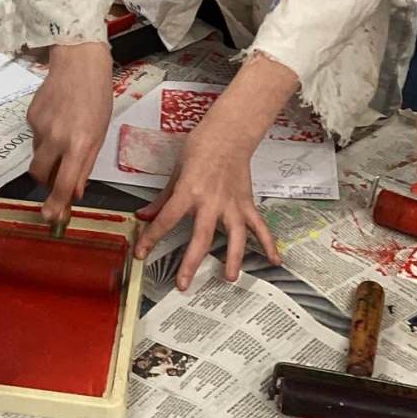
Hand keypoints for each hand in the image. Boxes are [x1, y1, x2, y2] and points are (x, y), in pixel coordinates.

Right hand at [26, 43, 111, 225]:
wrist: (78, 62)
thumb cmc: (97, 96)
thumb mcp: (100, 133)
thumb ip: (86, 164)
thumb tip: (75, 191)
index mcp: (79, 144)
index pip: (64, 184)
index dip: (56, 204)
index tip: (51, 217)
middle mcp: (56, 138)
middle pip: (40, 174)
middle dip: (46, 181)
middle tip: (57, 175)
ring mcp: (40, 126)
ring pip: (37, 155)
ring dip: (48, 156)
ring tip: (63, 136)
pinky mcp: (30, 116)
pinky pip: (35, 136)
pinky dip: (44, 136)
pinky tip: (57, 118)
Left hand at [133, 120, 279, 289]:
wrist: (229, 133)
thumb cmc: (201, 147)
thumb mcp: (176, 172)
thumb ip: (162, 198)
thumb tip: (144, 215)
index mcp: (188, 192)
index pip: (166, 220)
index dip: (151, 238)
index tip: (141, 253)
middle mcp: (211, 202)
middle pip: (200, 238)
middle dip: (190, 264)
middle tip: (183, 284)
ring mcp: (232, 204)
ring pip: (234, 237)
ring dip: (232, 259)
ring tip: (229, 278)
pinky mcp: (247, 203)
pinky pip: (259, 226)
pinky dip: (268, 243)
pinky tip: (274, 260)